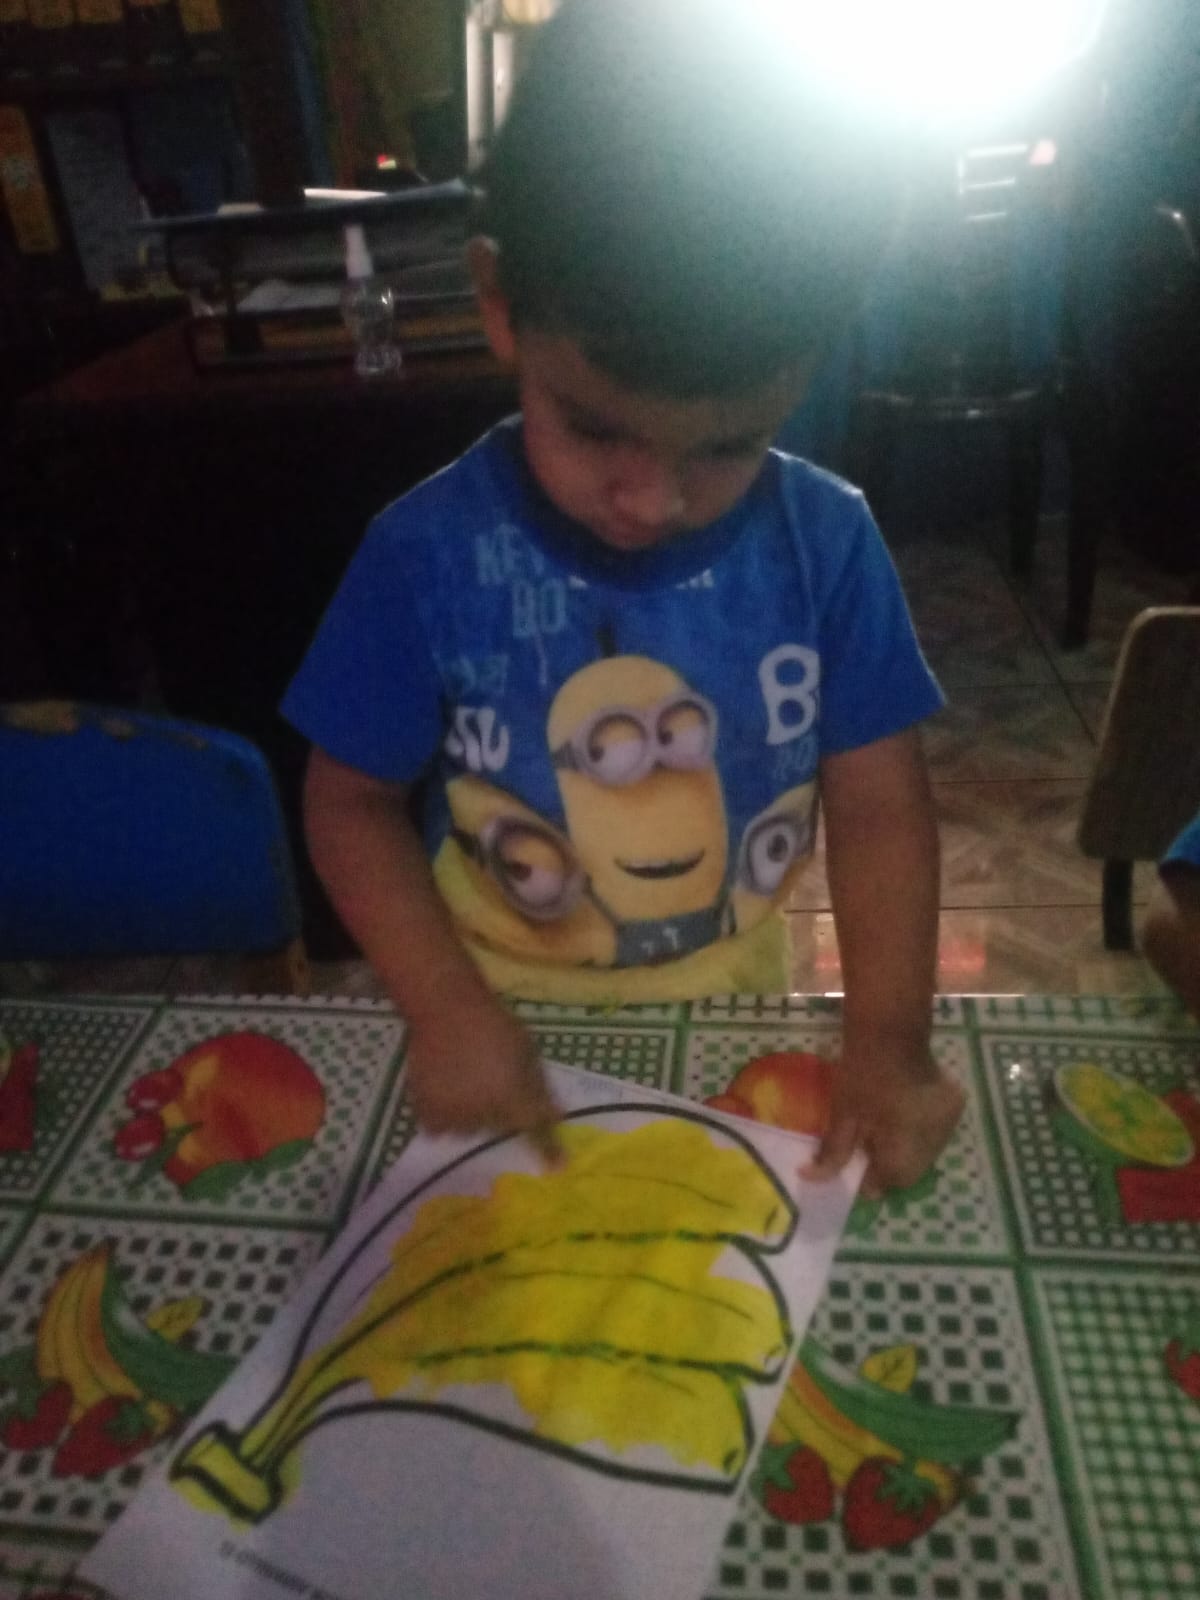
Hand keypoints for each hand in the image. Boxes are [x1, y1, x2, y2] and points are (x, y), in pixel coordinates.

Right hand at [404, 992, 561, 1164]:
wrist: (446, 1009)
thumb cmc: (493, 1025)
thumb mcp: (528, 1053)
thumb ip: (541, 1090)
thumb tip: (556, 1118)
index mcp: (513, 1100)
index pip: (536, 1133)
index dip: (549, 1150)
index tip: (557, 1164)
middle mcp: (484, 1116)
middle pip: (497, 1131)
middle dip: (498, 1117)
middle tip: (492, 1088)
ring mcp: (453, 1116)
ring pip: (468, 1130)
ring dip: (471, 1116)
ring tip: (467, 1085)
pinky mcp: (426, 1112)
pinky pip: (439, 1127)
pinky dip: (445, 1116)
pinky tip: (446, 1092)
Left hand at [803, 1050, 963, 1198]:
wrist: (891, 1030)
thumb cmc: (862, 1074)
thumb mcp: (842, 1115)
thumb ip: (833, 1152)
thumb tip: (810, 1177)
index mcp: (908, 1148)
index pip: (892, 1181)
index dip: (871, 1178)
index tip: (856, 1167)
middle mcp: (936, 1142)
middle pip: (911, 1168)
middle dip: (889, 1164)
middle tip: (868, 1145)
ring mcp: (949, 1123)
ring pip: (926, 1150)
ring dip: (907, 1148)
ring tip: (885, 1126)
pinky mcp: (956, 1105)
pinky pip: (936, 1130)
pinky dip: (921, 1129)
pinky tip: (904, 1112)